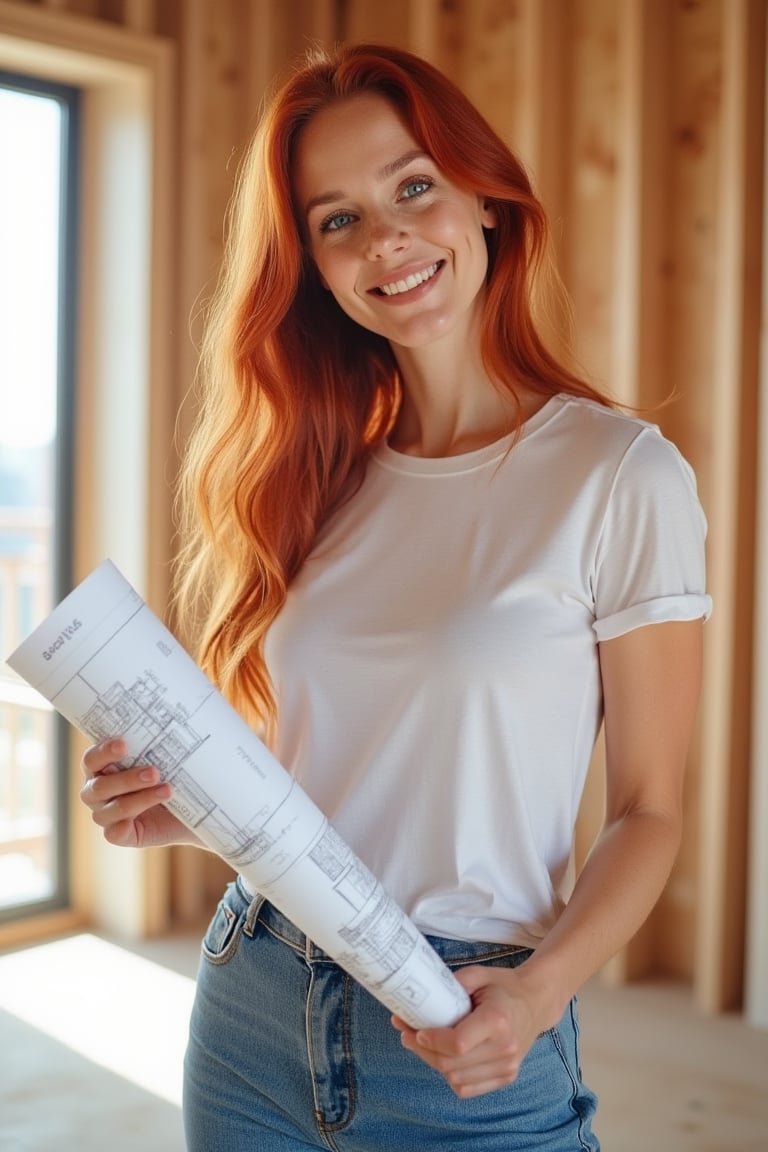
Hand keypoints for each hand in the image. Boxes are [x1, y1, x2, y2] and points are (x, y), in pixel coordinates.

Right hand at [80, 738, 194, 848]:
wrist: (195, 806)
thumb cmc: (175, 773)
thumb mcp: (169, 754)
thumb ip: (160, 739)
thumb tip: (176, 710)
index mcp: (102, 767)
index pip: (91, 759)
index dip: (104, 752)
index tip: (125, 744)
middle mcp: (98, 791)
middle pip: (99, 786)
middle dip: (127, 779)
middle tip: (154, 772)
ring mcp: (106, 814)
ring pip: (110, 809)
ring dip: (139, 799)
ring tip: (167, 790)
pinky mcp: (119, 834)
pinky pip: (113, 833)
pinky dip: (124, 825)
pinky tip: (143, 818)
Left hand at [392, 962, 556, 1097]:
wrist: (536, 1002)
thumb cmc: (504, 986)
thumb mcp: (479, 974)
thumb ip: (453, 983)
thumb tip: (422, 995)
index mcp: (498, 1021)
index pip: (458, 1044)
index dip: (432, 1041)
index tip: (416, 1030)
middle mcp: (505, 1048)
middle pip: (452, 1064)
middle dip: (423, 1051)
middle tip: (406, 1035)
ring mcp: (508, 1067)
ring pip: (456, 1079)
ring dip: (434, 1063)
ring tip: (422, 1045)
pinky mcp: (506, 1077)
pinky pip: (467, 1089)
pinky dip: (451, 1076)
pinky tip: (443, 1058)